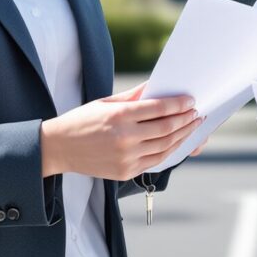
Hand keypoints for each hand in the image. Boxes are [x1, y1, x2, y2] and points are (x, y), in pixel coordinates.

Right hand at [41, 82, 199, 180]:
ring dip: (182, 135)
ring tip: (192, 126)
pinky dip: (170, 150)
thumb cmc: (82, 120)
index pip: (159, 109)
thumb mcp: (105, 102)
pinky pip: (156, 161)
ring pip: (165, 146)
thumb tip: (157, 85)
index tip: (190, 101)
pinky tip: (177, 142)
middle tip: (196, 113)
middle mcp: (124, 137)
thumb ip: (133, 95)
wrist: (59, 148)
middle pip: (166, 128)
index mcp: (119, 115)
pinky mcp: (126, 171)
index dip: (178, 104)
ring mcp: (126, 157)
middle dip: (185, 119)